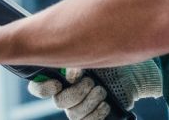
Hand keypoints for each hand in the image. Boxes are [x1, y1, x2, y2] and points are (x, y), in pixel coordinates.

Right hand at [28, 61, 162, 119]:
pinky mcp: (92, 117)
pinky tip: (105, 104)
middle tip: (91, 82)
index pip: (38, 87)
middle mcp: (65, 94)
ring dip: (89, 102)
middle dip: (76, 93)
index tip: (58, 83)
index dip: (43, 88)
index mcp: (59, 77)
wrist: (129, 73)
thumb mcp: (89, 55)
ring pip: (73, 114)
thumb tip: (71, 73)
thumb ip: (76, 60)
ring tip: (102, 91)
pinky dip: (97, 114)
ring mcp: (78, 107)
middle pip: (59, 102)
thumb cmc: (106, 58)